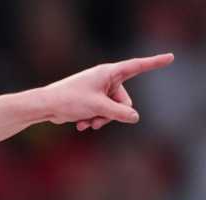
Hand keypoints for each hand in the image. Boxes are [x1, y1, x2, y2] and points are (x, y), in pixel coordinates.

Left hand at [41, 53, 173, 131]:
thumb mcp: (98, 107)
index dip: (154, 63)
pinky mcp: (91, 99)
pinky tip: (80, 125)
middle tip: (98, 121)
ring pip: (112, 109)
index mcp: (109, 72)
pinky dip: (93, 119)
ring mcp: (98, 89)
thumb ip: (119, 112)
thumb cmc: (70, 100)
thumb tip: (135, 117)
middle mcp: (105, 79)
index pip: (137, 66)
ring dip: (101, 119)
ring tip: (86, 123)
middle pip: (124, 100)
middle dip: (113, 114)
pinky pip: (101, 112)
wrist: (45, 106)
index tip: (171, 58)